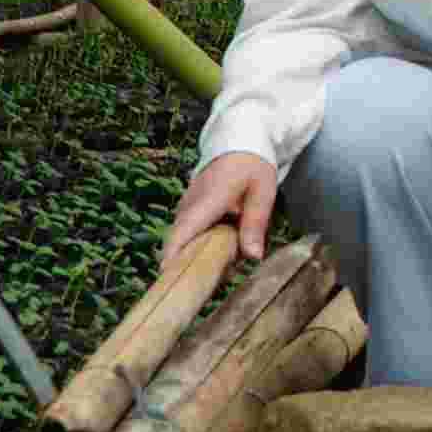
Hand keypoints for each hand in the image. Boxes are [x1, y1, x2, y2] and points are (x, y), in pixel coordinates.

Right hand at [163, 153, 278, 268]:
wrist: (239, 144)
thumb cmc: (252, 167)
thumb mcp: (263, 192)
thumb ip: (255, 223)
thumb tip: (253, 256)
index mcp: (207, 201)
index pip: (183, 233)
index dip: (173, 256)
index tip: (168, 278)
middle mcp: (189, 205)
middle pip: (179, 243)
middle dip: (188, 265)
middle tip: (205, 286)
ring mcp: (185, 207)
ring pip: (183, 239)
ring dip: (196, 255)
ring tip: (216, 271)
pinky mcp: (188, 210)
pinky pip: (188, 233)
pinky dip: (199, 245)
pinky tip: (219, 252)